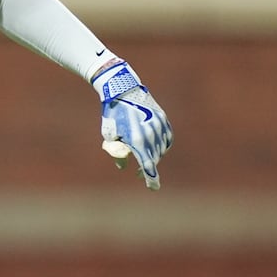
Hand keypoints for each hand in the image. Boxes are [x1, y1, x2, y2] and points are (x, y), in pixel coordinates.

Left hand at [93, 61, 172, 190]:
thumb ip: (117, 152)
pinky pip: (167, 138)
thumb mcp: (110, 135)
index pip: (147, 165)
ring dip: (154, 155)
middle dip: (147, 167)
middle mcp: (151, 134)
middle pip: (154, 158)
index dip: (151, 179)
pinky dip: (162, 145)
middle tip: (137, 172)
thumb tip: (124, 166)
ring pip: (161, 148)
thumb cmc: (112, 114)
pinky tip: (156, 147)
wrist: (122, 89)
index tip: (153, 188)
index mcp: (137, 140)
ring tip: (143, 156)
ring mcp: (159, 125)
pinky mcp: (163, 118)